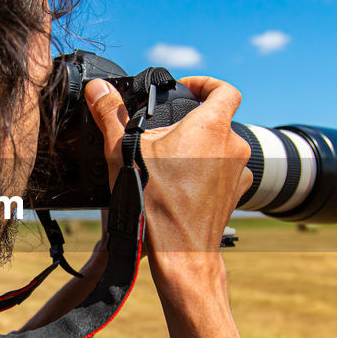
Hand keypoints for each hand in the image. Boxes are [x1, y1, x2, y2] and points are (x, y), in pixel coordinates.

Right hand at [83, 77, 251, 266]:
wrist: (181, 253)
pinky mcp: (236, 193)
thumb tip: (97, 87)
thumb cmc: (156, 203)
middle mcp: (233, 146)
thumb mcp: (125, 152)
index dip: (205, 83)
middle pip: (216, 120)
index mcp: (212, 126)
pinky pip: (224, 172)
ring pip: (219, 148)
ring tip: (170, 164)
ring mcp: (238, 172)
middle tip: (163, 136)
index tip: (186, 90)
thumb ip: (112, 114)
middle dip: (190, 124)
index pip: (223, 89)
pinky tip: (182, 185)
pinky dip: (207, 172)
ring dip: (199, 149)